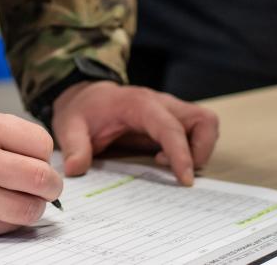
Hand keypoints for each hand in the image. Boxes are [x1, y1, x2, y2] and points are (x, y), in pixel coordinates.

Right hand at [0, 109, 62, 236]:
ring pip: (30, 209)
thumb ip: (4, 135)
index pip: (41, 144)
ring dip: (32, 206)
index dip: (41, 152)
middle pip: (43, 179)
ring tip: (20, 198)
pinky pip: (6, 226)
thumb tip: (42, 159)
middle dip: (48, 184)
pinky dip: (9, 219)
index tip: (33, 157)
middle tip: (42, 184)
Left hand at [51, 81, 218, 184]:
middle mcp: (161, 103)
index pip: (170, 127)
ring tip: (166, 162)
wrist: (85, 96)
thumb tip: (75, 169)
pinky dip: (192, 149)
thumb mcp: (70, 127)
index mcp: (139, 104)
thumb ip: (74, 147)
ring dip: (199, 149)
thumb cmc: (82, 110)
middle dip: (200, 150)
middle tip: (173, 169)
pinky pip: (197, 132)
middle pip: (203, 120)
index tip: (184, 179)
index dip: (181, 153)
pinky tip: (164, 158)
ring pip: (206, 124)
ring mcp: (170, 111)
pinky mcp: (172, 120)